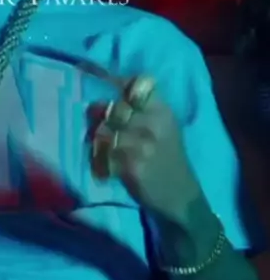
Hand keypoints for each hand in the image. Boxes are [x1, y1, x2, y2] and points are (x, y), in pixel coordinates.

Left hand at [91, 76, 200, 224]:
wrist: (182, 197)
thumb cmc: (168, 159)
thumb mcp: (164, 127)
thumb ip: (140, 109)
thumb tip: (103, 95)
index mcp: (163, 110)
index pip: (139, 82)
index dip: (118, 82)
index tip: (108, 89)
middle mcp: (154, 123)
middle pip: (114, 107)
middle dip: (102, 117)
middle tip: (103, 130)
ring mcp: (142, 144)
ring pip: (104, 131)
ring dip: (98, 141)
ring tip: (103, 150)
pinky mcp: (132, 165)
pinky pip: (103, 155)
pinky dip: (100, 161)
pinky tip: (105, 167)